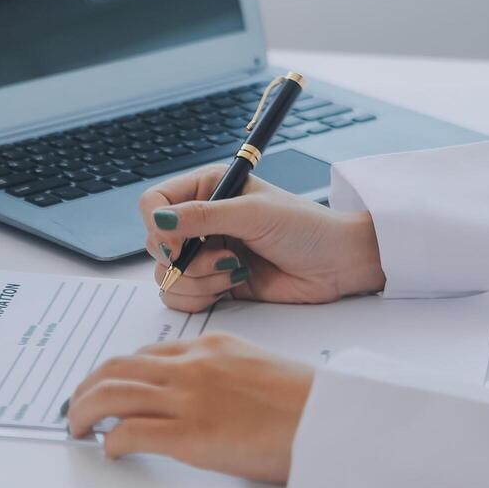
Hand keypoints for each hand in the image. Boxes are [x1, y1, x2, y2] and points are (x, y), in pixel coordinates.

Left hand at [66, 333, 313, 483]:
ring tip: (77, 429)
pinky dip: (111, 442)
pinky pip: (130, 433)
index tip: (107, 387)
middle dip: (87, 388)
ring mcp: (189, 400)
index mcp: (212, 347)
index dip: (117, 372)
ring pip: (112, 395)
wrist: (332, 421)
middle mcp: (193, 368)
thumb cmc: (310, 403)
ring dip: (85, 412)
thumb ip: (227, 375)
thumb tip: (210, 397)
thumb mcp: (261, 370)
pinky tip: (110, 452)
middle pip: (117, 368)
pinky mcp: (190, 437)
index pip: (147, 354)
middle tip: (77, 408)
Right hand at [140, 166, 384, 312]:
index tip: (176, 244)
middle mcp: (200, 221)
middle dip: (185, 259)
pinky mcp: (213, 283)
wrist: (336, 264)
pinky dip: (201, 297)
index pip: (153, 204)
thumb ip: (203, 216)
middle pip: (155, 245)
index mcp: (206, 190)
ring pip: (166, 276)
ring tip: (235, 271)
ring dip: (198, 280)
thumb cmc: (304, 228)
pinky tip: (233, 286)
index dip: (157, 226)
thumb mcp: (253, 213)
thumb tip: (159, 220)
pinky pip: (181, 297)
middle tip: (224, 255)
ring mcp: (205, 254)